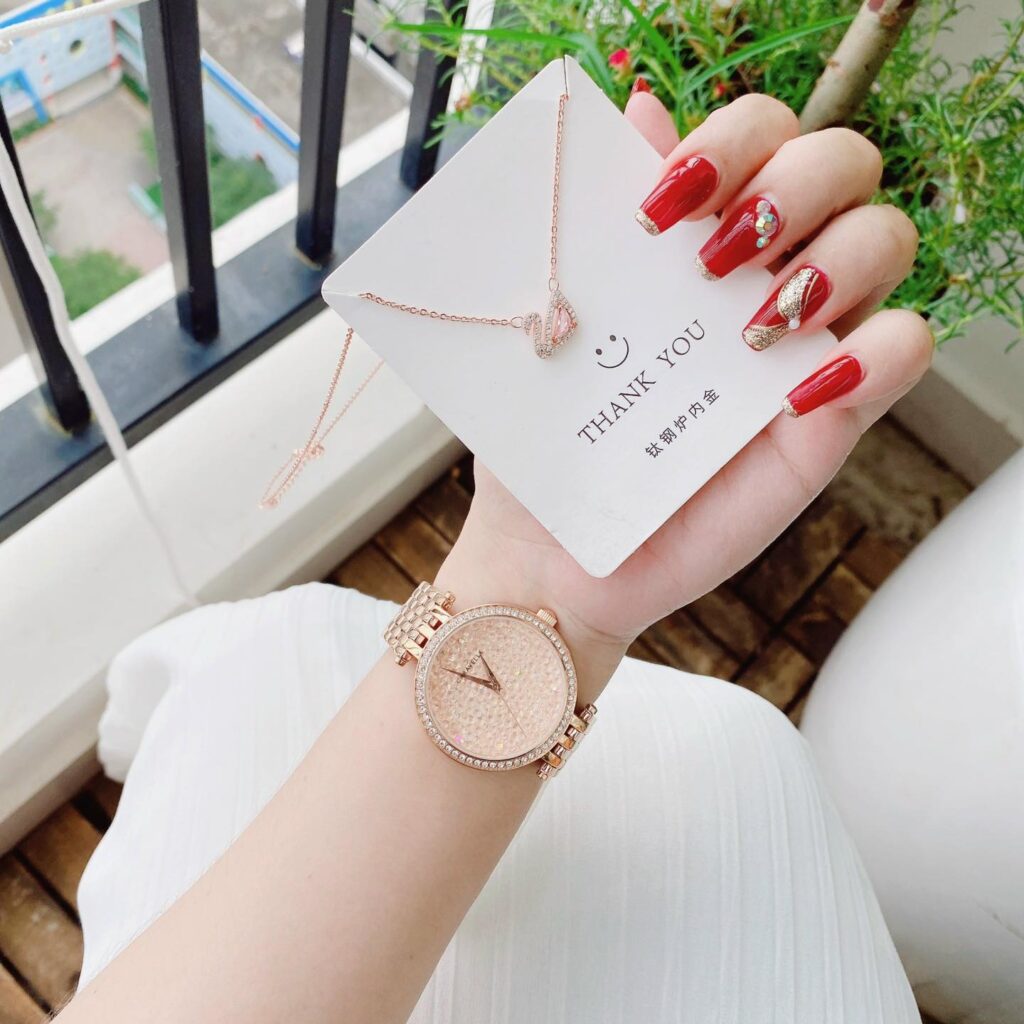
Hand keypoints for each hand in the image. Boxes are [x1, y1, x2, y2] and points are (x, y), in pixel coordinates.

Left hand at [439, 90, 931, 691]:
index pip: (758, 134)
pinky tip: (795, 389)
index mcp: (692, 243)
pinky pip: (907, 350)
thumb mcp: (547, 333)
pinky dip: (876, 350)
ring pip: (886, 238)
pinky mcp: (829, 418)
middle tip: (713, 256)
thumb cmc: (544, 443)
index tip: (657, 207)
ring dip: (835, 257)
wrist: (551, 554)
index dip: (728, 140)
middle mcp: (759, 277)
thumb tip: (636, 110)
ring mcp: (802, 344)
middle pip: (840, 162)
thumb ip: (593, 225)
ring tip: (753, 325)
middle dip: (791, 180)